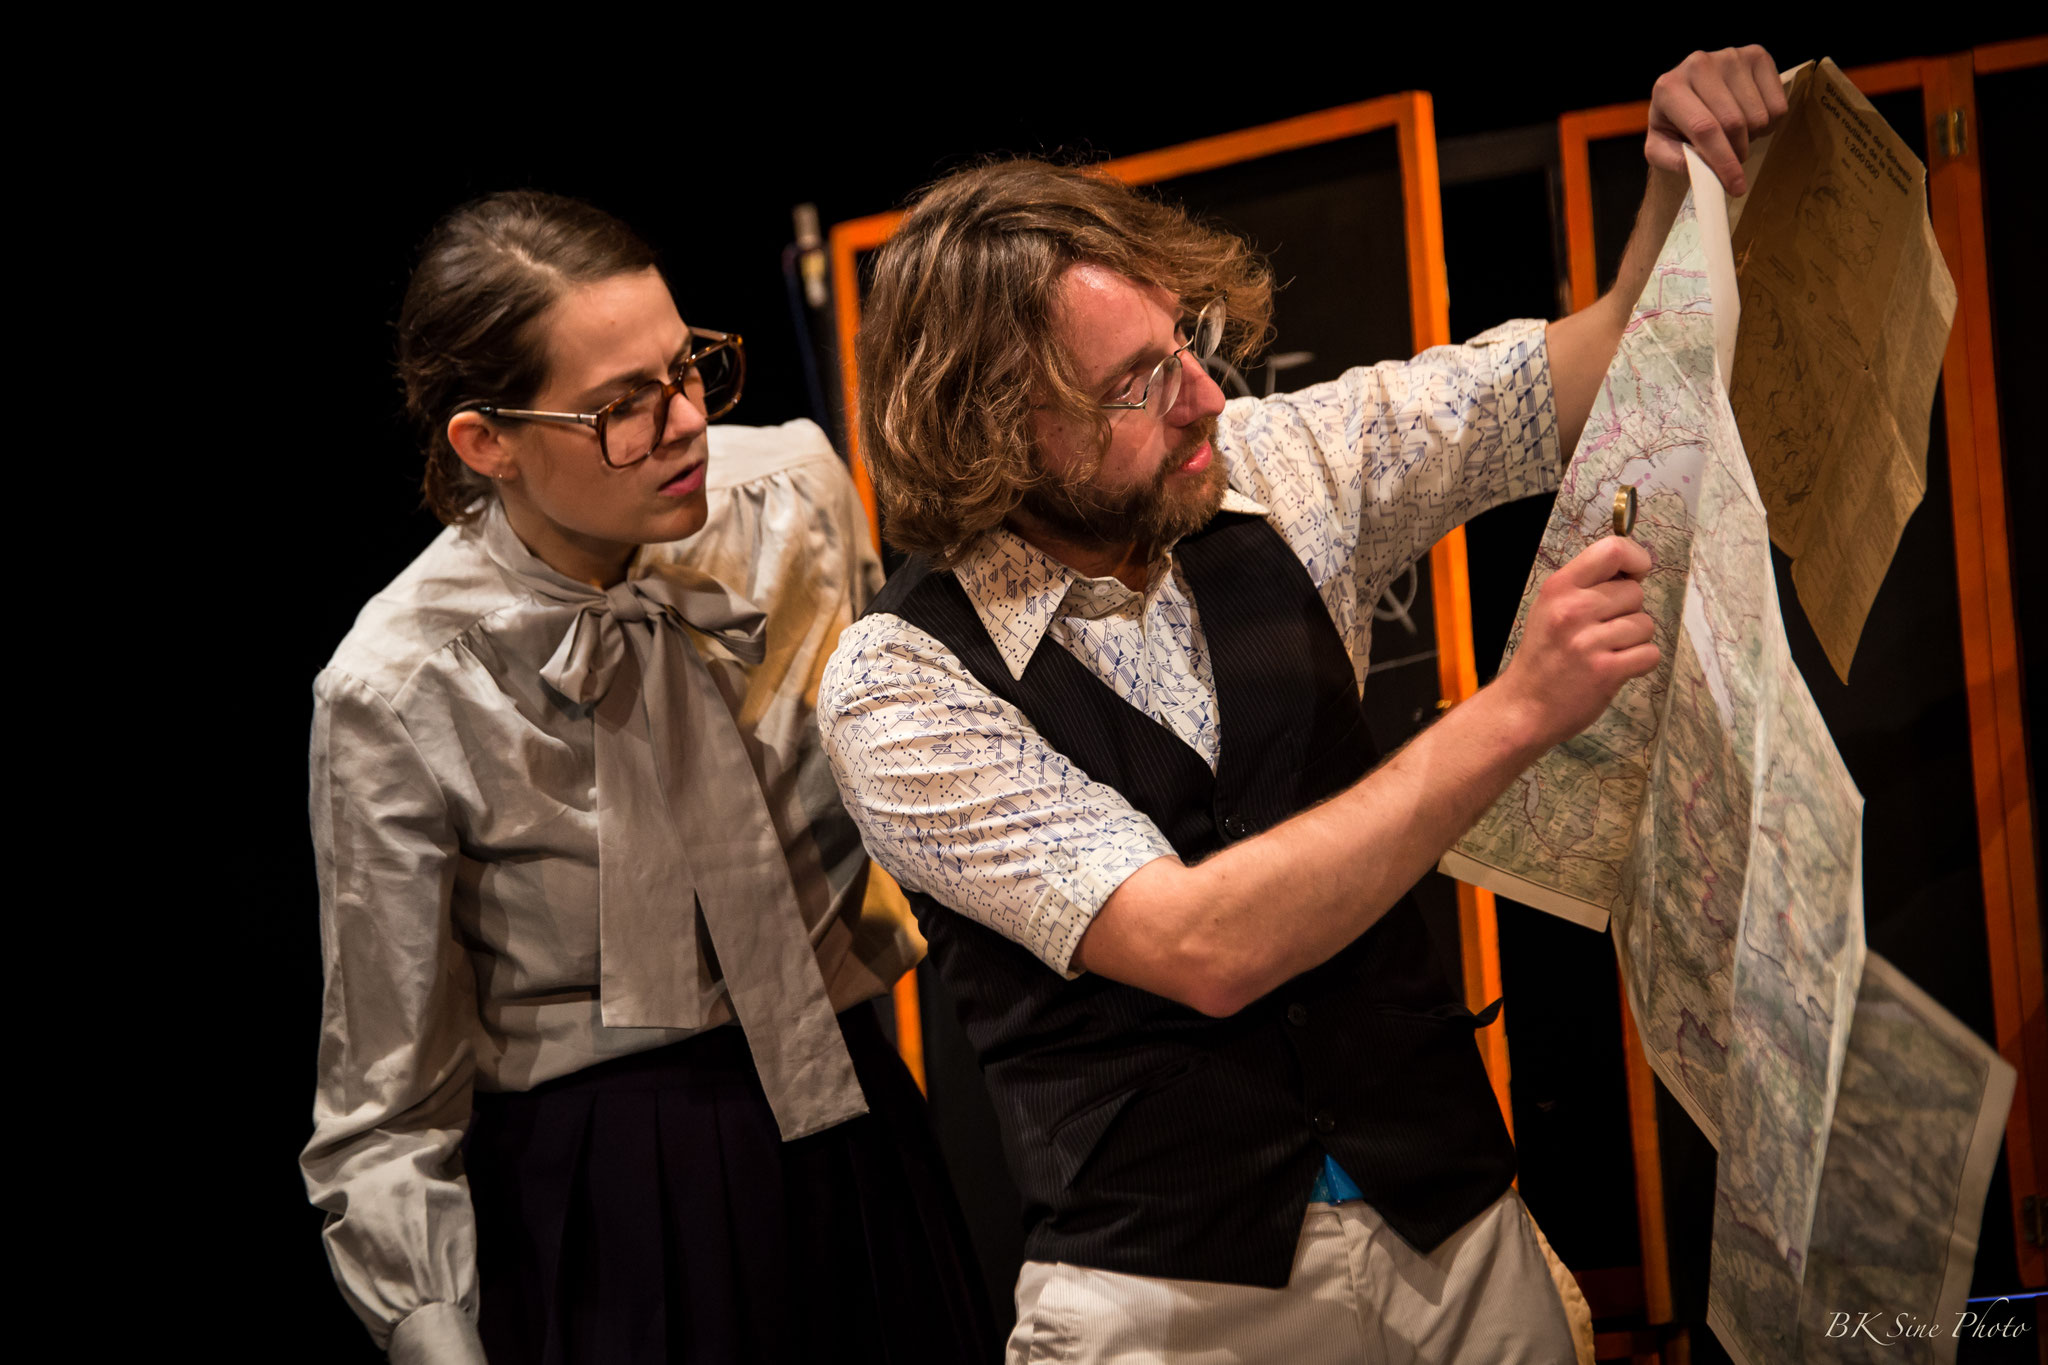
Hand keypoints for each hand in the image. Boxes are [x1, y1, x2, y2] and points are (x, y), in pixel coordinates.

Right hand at [1496, 536, 1660, 747]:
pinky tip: (1615, 668)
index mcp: (1558, 588)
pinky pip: (1649, 654)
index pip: (1613, 550)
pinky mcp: (1606, 671)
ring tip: (1604, 652)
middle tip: (1602, 631)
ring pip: (1645, 625)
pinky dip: (1640, 663)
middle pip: (1635, 592)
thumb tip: (1632, 569)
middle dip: (1628, 611)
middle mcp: (1572, 610)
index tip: (1634, 575)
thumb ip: (1585, 586)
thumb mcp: (1549, 609)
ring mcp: (1588, 642)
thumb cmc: (1542, 658)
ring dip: (1633, 640)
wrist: (1523, 708)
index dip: (1636, 559)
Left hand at [1646, 46, 1787, 195]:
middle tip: (1730, 160)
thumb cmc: (1674, 127)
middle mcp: (1698, 63)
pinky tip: (1750, 118)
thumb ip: (1674, 162)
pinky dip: (1769, 123)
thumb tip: (1702, 169)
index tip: (1735, 187)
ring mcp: (1730, 55)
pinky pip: (1777, 103)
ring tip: (1734, 134)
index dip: (1723, 161)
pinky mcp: (1756, 55)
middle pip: (1734, 122)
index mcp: (1668, 87)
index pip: (1705, 128)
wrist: (1690, 98)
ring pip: (1758, 115)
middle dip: (1736, 153)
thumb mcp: (1660, 150)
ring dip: (1752, 137)